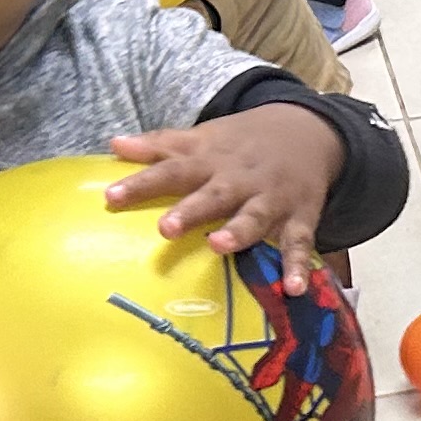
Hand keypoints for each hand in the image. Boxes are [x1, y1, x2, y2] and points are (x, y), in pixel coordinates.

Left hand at [107, 107, 343, 271]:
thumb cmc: (242, 144)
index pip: (171, 169)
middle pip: (212, 195)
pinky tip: (293, 289)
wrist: (309, 130)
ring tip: (220, 246)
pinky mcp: (299, 218)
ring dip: (238, 232)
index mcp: (211, 161)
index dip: (142, 183)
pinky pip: (299, 244)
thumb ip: (161, 144)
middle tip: (165, 228)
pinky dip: (299, 266)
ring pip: (253, 217)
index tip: (111, 197)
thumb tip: (114, 143)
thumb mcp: (204, 137)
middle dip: (191, 211)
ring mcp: (270, 200)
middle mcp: (239, 180)